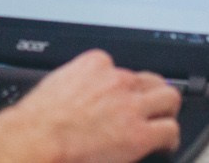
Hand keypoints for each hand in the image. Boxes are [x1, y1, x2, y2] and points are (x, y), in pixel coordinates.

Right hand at [0, 51, 181, 162]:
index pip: (120, 67)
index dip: (123, 85)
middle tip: (152, 105)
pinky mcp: (139, 132)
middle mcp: (117, 80)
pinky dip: (170, 137)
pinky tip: (165, 144)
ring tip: (165, 120)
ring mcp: (130, 105)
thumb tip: (76, 93)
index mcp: (95, 64)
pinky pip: (169, 129)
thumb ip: (74, 84)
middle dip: (152, 92)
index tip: (121, 95)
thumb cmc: (38, 120)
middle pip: (151, 78)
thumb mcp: (55, 86)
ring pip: (168, 98)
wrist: (38, 138)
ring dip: (167, 110)